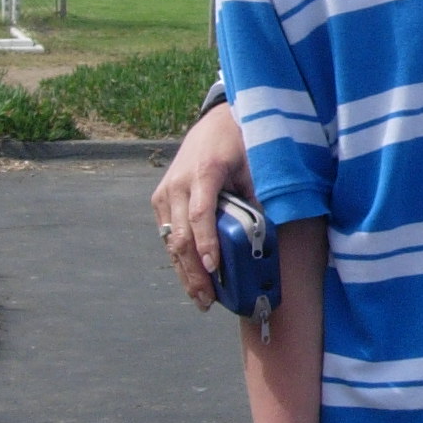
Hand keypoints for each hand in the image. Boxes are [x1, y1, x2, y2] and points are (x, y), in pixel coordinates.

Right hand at [151, 101, 250, 309]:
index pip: (201, 213)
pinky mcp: (160, 200)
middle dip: (194, 271)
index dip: (207, 242)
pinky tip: (192, 279)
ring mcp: (166, 192)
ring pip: (171, 239)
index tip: (213, 266)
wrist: (216, 123)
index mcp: (204, 172)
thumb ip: (256, 198)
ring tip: (200, 298)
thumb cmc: (241, 145)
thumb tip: (261, 238)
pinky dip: (180, 259)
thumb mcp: (255, 166)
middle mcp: (178, 184)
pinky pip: (168, 234)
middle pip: (182, 234)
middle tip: (207, 299)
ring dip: (184, 272)